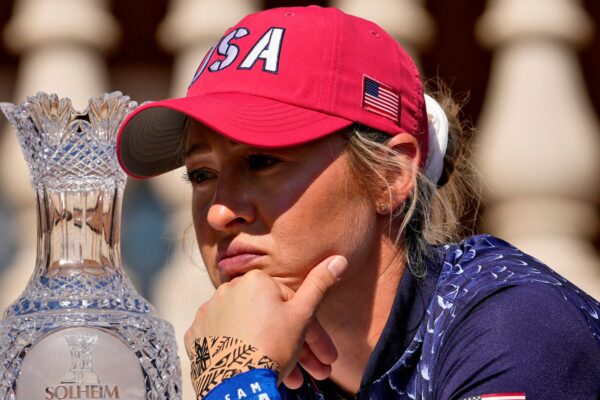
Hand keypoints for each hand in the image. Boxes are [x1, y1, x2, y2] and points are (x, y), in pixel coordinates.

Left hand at [184, 255, 347, 383]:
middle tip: (313, 371)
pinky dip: (237, 352)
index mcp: (254, 280)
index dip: (313, 332)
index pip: (290, 304)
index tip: (324, 355)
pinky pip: (222, 340)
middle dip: (295, 347)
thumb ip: (319, 284)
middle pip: (270, 319)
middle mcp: (227, 289)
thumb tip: (338, 259)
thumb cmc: (272, 347)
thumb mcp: (302, 315)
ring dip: (269, 351)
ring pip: (248, 331)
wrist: (237, 384)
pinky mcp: (196, 335)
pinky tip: (251, 368)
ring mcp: (207, 313)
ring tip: (288, 378)